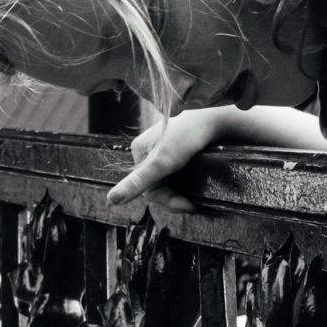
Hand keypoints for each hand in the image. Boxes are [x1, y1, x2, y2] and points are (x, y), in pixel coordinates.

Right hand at [106, 109, 224, 214]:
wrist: (215, 120)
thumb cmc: (188, 137)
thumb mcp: (162, 163)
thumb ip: (137, 182)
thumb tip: (110, 199)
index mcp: (139, 150)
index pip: (144, 186)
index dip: (164, 199)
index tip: (185, 206)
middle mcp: (149, 151)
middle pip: (156, 185)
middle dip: (173, 198)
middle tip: (191, 206)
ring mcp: (163, 152)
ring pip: (167, 183)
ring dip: (179, 195)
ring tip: (194, 202)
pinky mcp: (177, 153)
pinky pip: (176, 176)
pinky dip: (184, 186)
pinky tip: (194, 190)